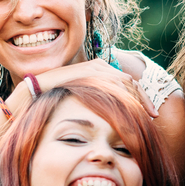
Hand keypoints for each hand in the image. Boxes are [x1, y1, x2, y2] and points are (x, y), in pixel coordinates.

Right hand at [34, 58, 157, 116]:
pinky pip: (108, 81)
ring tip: (142, 115)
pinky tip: (126, 109)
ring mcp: (90, 67)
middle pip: (129, 81)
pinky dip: (120, 94)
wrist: (31, 98)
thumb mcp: (83, 104)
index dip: (143, 99)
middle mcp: (97, 67)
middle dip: (143, 99)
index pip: (129, 84)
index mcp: (100, 73)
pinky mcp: (83, 70)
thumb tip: (121, 118)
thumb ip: (100, 105)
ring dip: (134, 97)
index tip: (153, 115)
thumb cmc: (56, 105)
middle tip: (153, 116)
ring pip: (121, 80)